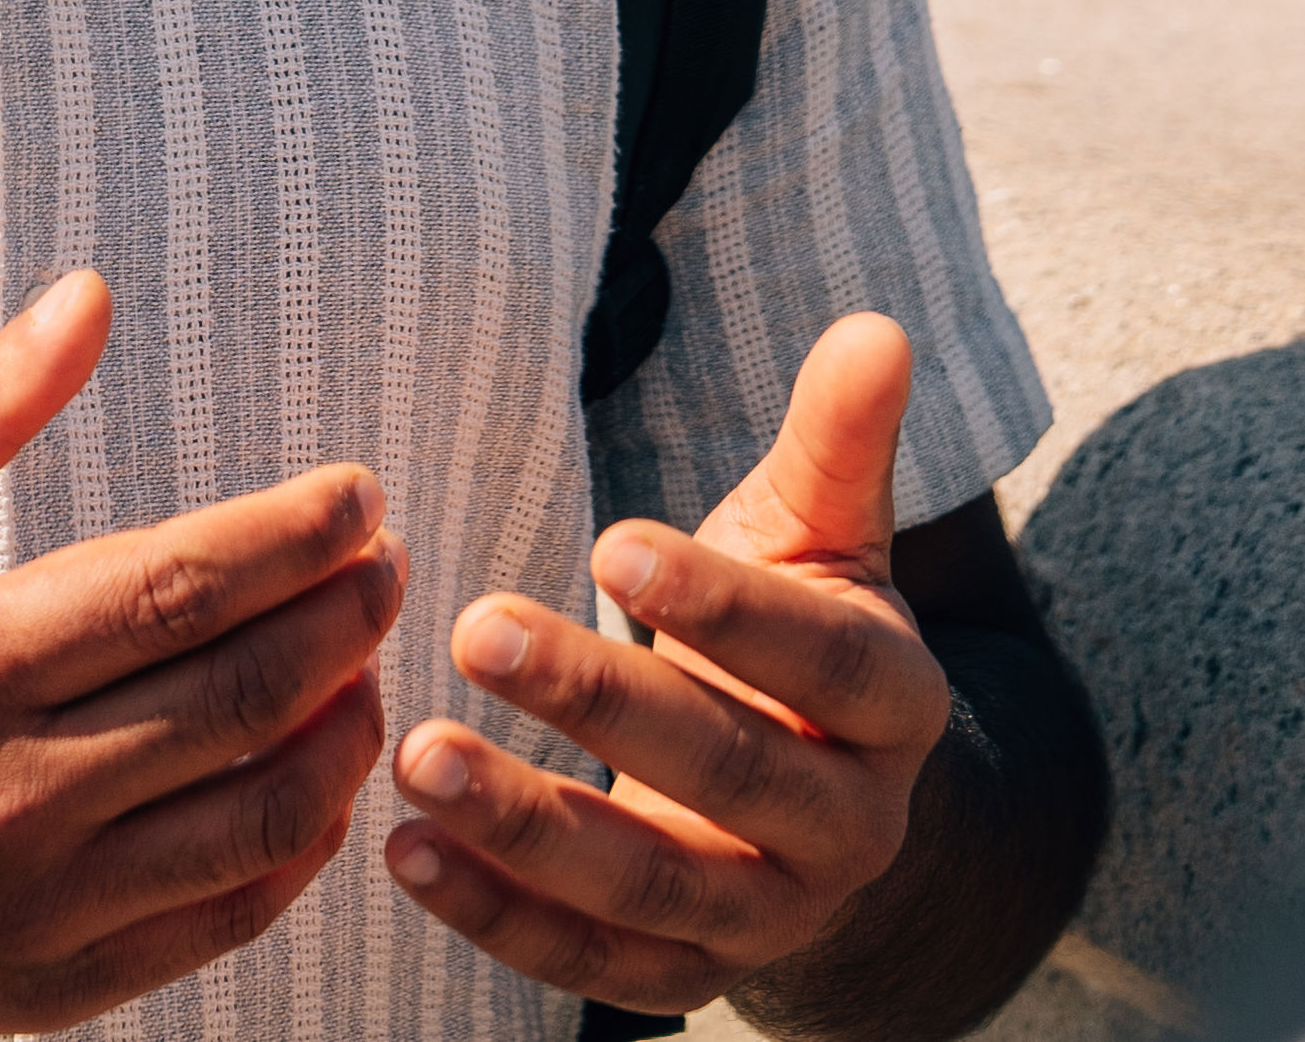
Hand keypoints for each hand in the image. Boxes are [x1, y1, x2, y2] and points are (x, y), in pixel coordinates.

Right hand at [0, 270, 400, 1035]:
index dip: (294, 535)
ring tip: (364, 661)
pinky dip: (296, 848)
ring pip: (257, 819)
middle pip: (241, 697)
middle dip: (346, 617)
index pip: (177, 587)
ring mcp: (31, 909)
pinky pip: (220, 920)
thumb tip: (87, 299)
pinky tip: (314, 777)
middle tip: (386, 563)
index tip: (358, 494)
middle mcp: (0, 800)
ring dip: (344, 731)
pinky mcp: (47, 989)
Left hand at [382, 312, 952, 1023]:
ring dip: (530, 827)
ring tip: (418, 756)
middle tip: (475, 626)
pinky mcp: (693, 980)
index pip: (821, 663)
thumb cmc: (802, 629)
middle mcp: (853, 829)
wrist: (825, 797)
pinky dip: (499, 919)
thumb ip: (839, 441)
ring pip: (653, 887)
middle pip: (728, 772)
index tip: (607, 539)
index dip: (724, 607)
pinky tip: (407, 854)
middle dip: (597, 703)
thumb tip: (876, 327)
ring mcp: (773, 918)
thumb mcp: (826, 536)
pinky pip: (594, 967)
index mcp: (897, 708)